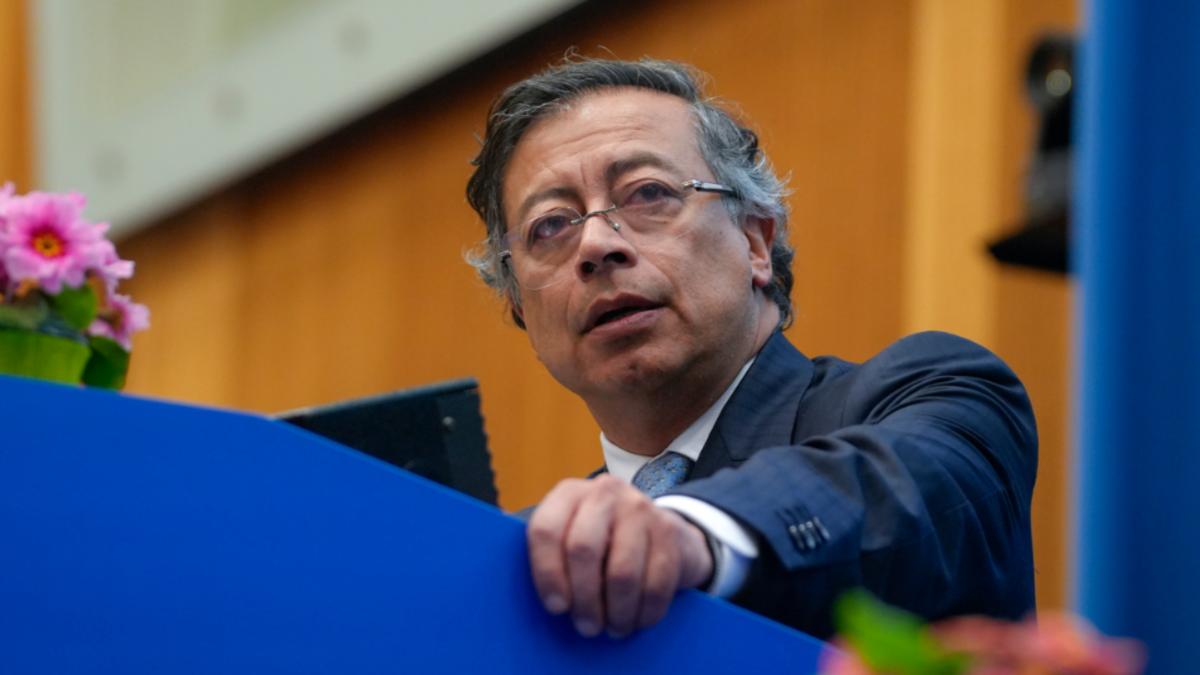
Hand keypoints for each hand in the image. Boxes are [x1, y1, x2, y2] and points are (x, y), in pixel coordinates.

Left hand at [526, 474, 713, 637]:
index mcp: (568, 494)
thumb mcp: (571, 533)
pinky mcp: (669, 528)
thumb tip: (489, 568)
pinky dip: (645, 611)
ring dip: (617, 612)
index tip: (556, 607)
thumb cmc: (604, 541)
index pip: (545, 530)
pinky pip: (657, 581)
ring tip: (612, 628)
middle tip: (586, 627)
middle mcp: (603, 491)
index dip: (546, 574)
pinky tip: (637, 621)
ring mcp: (639, 506)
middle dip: (584, 598)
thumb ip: (545, 547)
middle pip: (583, 549)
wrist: (664, 530)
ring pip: (621, 571)